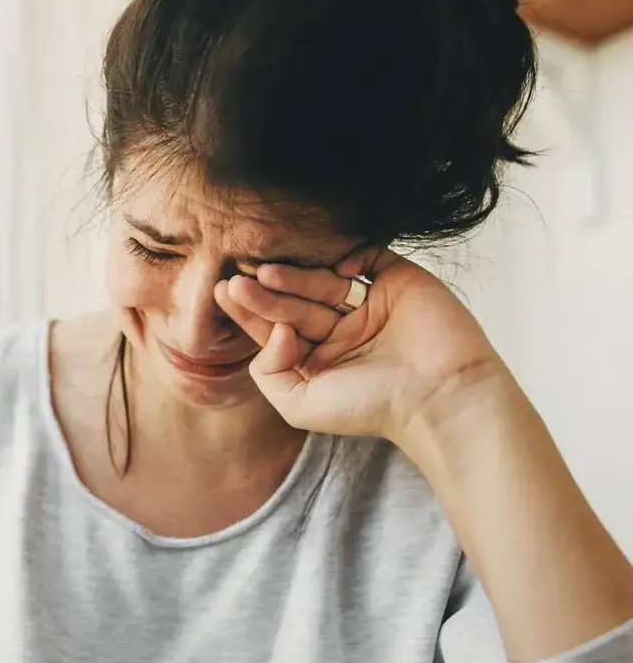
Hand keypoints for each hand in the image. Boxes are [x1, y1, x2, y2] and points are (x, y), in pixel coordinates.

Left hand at [213, 247, 503, 443]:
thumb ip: (269, 371)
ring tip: (265, 274)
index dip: (250, 312)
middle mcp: (341, 328)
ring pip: (324, 282)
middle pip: (294, 303)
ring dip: (295, 277)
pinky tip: (328, 266)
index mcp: (317, 356)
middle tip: (236, 281)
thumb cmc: (370, 407)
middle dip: (264, 294)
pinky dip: (349, 255)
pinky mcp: (399, 281)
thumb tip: (273, 329)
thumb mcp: (300, 404)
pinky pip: (370, 257)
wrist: (439, 398)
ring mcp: (369, 303)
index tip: (224, 294)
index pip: (275, 327)